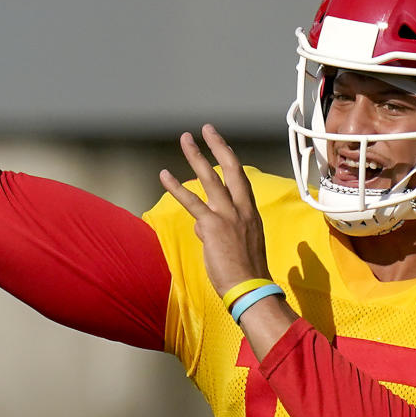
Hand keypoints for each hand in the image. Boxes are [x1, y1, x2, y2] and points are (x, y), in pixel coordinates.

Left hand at [159, 124, 270, 296]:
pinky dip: (176, 187)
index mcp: (251, 213)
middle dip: (218, 146)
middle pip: (231, 168)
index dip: (230, 160)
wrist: (250, 288)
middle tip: (206, 128)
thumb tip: (199, 225)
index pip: (240, 179)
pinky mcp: (212, 225)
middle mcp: (242, 209)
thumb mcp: (238, 246)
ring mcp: (228, 215)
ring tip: (185, 138)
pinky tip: (164, 175)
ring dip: (196, 156)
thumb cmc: (246, 272)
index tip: (221, 145)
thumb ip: (218, 230)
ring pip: (210, 178)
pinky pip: (191, 202)